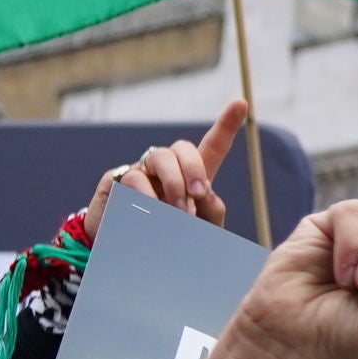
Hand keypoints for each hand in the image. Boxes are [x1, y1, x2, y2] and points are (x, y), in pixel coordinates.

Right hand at [85, 99, 244, 247]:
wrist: (128, 254)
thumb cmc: (170, 241)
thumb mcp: (199, 231)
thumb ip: (211, 214)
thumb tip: (207, 195)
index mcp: (193, 177)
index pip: (212, 147)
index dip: (226, 125)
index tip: (242, 104)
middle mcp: (167, 168)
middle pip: (183, 148)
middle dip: (194, 169)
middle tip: (198, 196)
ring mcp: (141, 171)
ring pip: (160, 158)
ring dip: (173, 184)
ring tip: (178, 213)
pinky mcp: (116, 179)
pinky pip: (134, 177)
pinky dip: (147, 196)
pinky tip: (151, 212)